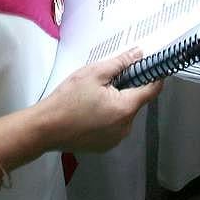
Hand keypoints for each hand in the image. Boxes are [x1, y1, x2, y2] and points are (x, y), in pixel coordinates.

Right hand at [20, 48, 162, 153]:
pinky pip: (115, 126)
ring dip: (117, 102)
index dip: (154, 75)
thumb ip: (121, 63)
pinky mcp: (105, 145)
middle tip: (108, 79)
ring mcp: (115, 139)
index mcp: (125, 108)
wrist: (44, 128)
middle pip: (136, 101)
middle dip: (127, 88)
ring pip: (125, 114)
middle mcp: (125, 127)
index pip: (152, 90)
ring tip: (94, 96)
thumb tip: (138, 54)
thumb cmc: (66, 101)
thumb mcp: (94, 73)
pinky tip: (91, 110)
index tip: (151, 66)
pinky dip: (108, 116)